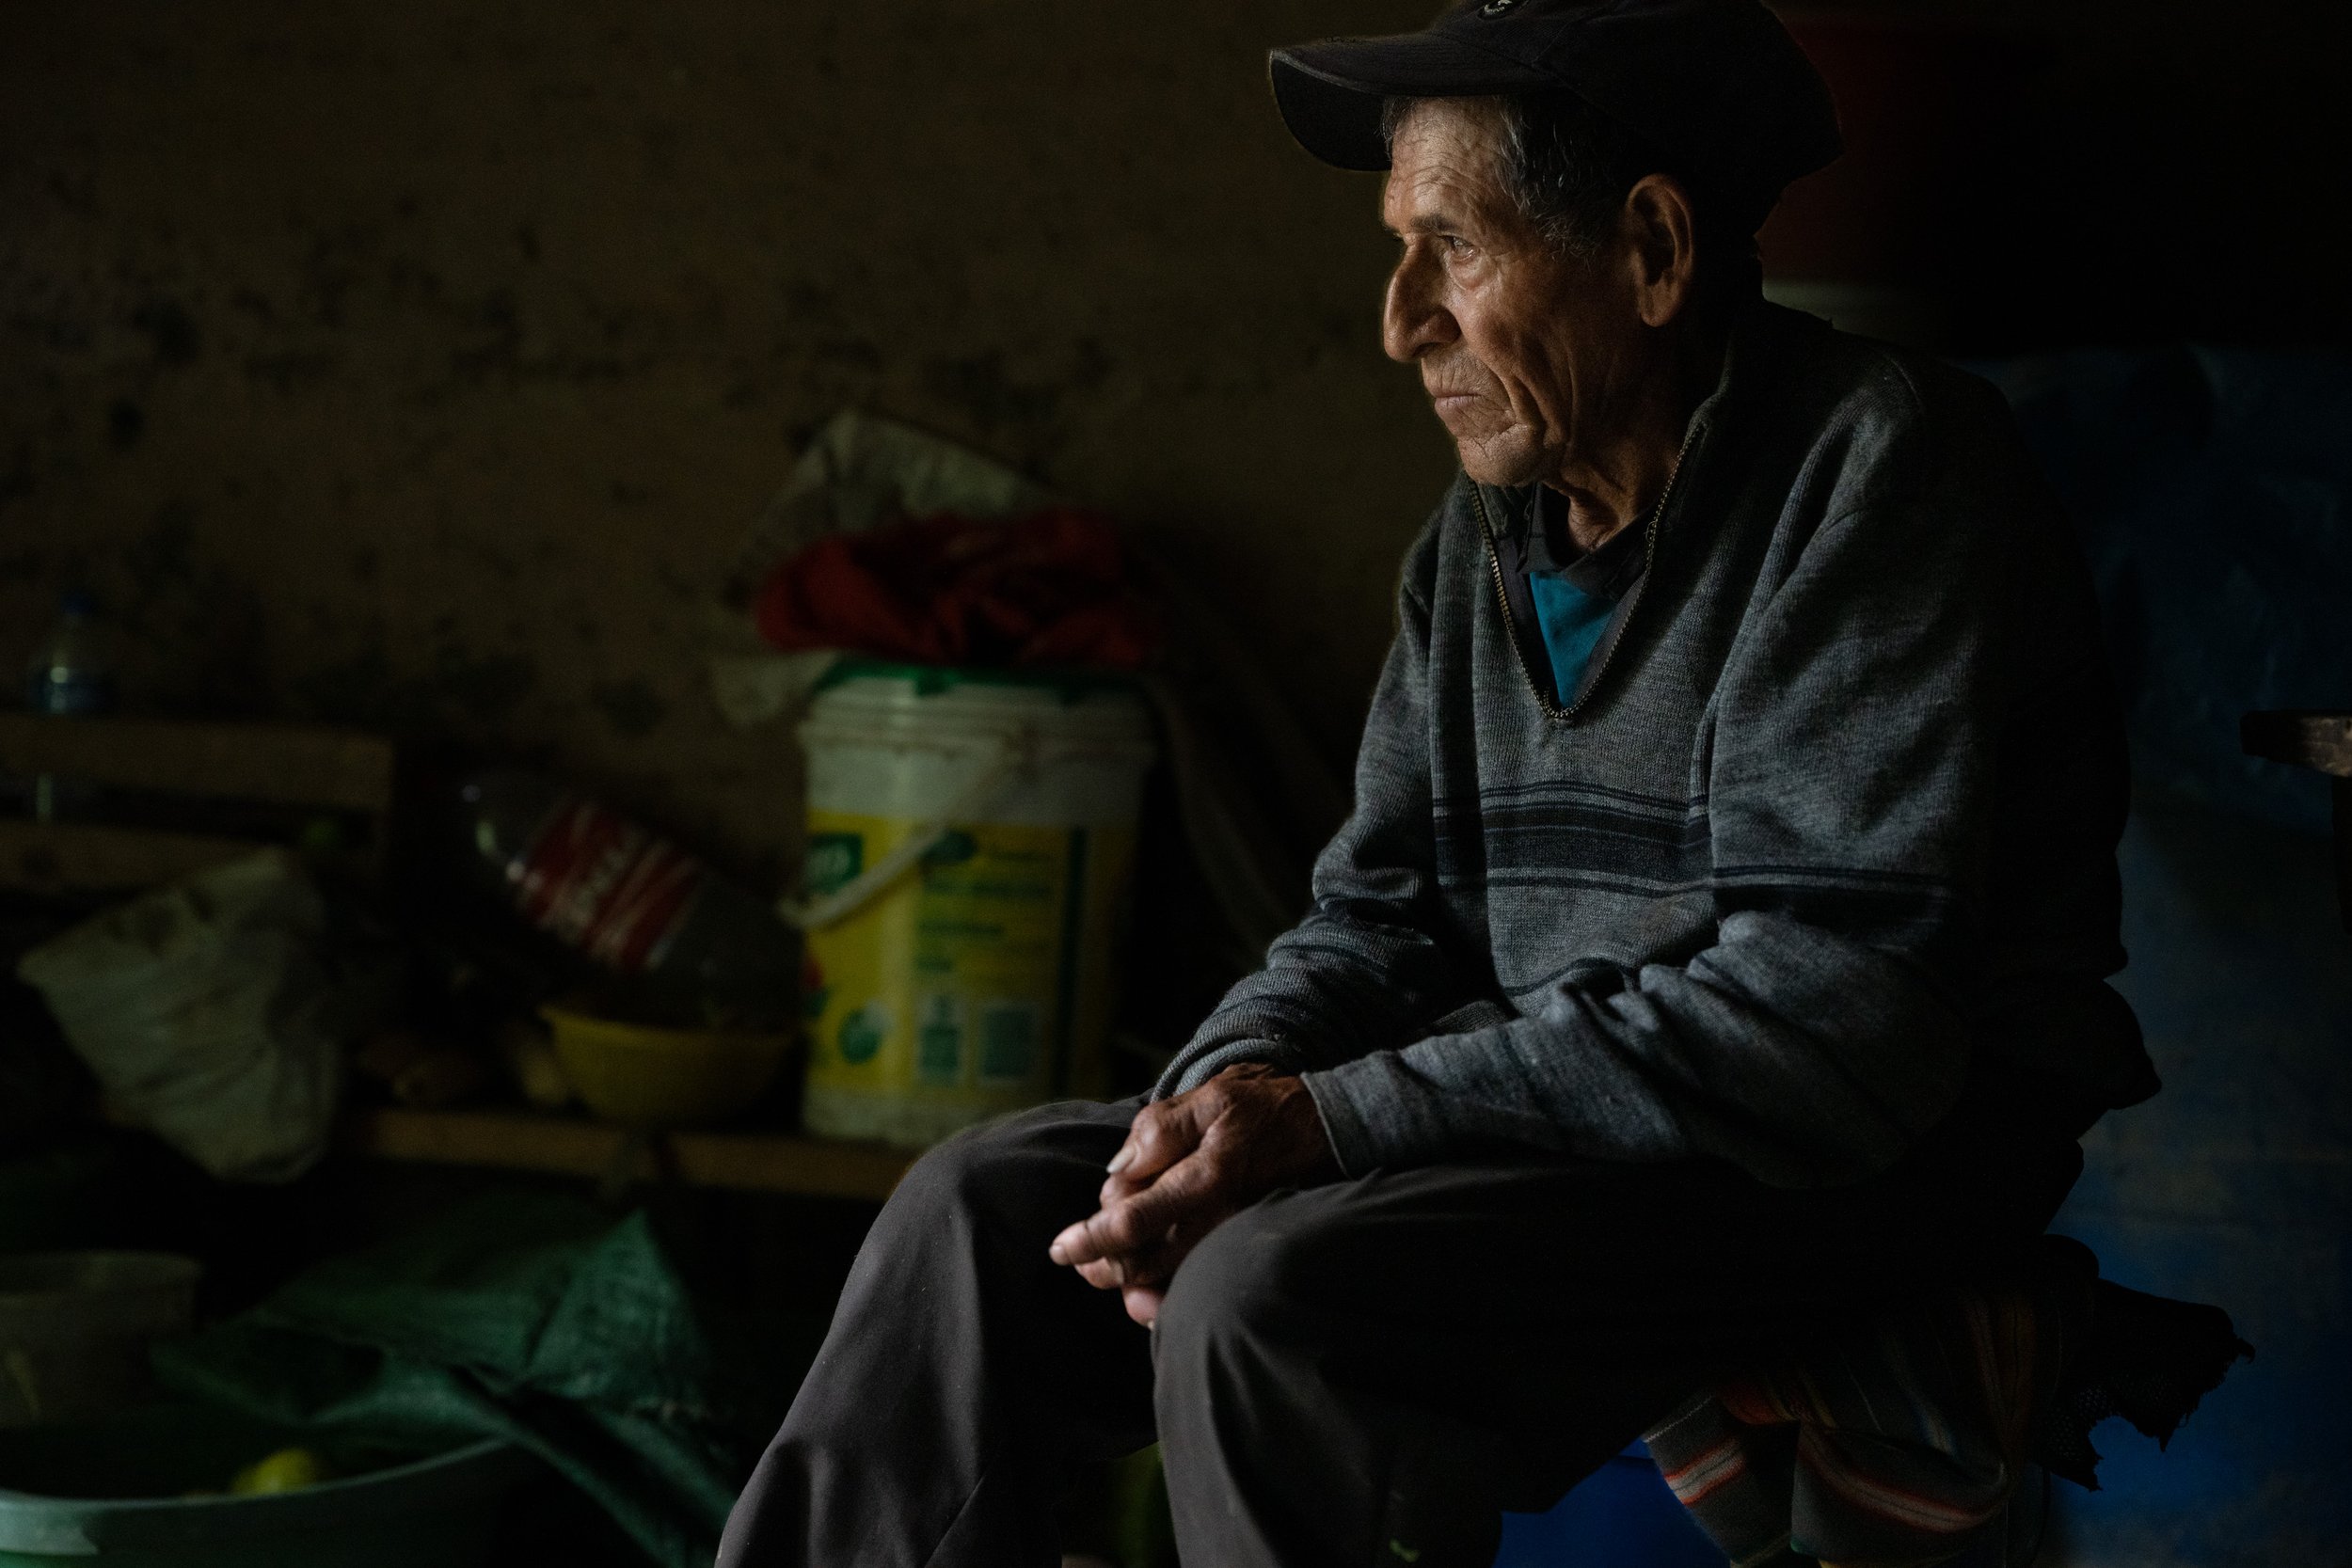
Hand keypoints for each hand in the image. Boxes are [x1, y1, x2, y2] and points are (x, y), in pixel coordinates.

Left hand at [1048, 1063, 1338, 1325]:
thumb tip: (1119, 1172)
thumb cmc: (1261, 1109)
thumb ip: (1159, 1131)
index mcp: (1205, 1179)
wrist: (1325, 1130)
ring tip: (1101, 1265)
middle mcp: (1219, 1221)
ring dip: (1126, 1279)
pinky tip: (1142, 1293)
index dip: (1090, 1238)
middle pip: (1142, 1264)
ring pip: (1165, 1280)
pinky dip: (1162, 1294)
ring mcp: (1231, 1241)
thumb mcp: (1209, 1099)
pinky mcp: (1240, 1250)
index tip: (1060, 1247)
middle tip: (1078, 1254)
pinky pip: (1193, 1283)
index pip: (1133, 1222)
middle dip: (1102, 1264)